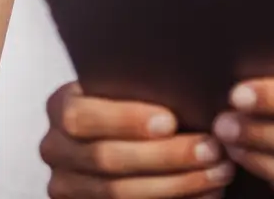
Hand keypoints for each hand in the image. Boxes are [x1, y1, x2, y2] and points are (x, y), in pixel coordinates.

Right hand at [41, 83, 235, 197]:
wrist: (114, 143)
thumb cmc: (130, 107)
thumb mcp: (120, 90)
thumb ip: (136, 86)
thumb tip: (187, 84)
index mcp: (60, 108)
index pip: (83, 116)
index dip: (125, 120)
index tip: (170, 121)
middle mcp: (55, 149)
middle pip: (107, 159)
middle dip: (166, 155)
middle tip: (211, 148)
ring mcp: (67, 187)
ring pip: (119, 193)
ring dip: (178, 183)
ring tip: (218, 171)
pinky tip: (206, 193)